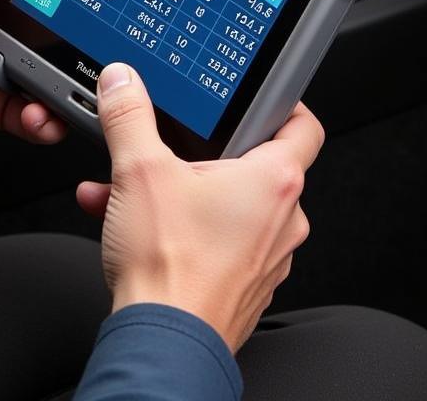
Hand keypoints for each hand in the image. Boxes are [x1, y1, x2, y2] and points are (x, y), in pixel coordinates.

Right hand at [76, 64, 322, 352]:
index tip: (261, 95)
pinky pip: (217, 241)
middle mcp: (282, 218)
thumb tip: (123, 82)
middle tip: (165, 152)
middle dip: (197, 156)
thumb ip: (130, 116)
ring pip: (225, 206)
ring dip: (178, 193)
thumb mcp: (139, 170)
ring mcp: (267, 257)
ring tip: (129, 195)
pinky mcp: (245, 285)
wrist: (163, 344)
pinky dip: (181, 228)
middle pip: (250, 165)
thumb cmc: (170, 269)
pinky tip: (134, 228)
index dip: (283, 103)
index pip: (303, 124)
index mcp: (274, 180)